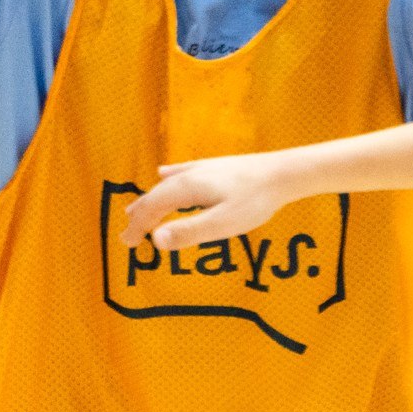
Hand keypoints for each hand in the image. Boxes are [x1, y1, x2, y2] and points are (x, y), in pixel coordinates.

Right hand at [119, 154, 297, 252]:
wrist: (285, 172)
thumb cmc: (256, 200)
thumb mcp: (223, 223)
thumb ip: (190, 232)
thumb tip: (156, 241)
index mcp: (186, 189)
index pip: (152, 208)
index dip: (137, 227)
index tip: (127, 244)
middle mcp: (189, 175)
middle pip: (155, 196)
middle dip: (139, 215)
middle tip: (127, 235)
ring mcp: (203, 169)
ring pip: (167, 185)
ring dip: (150, 199)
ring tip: (136, 210)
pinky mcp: (217, 167)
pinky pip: (183, 172)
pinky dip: (168, 178)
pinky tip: (165, 173)